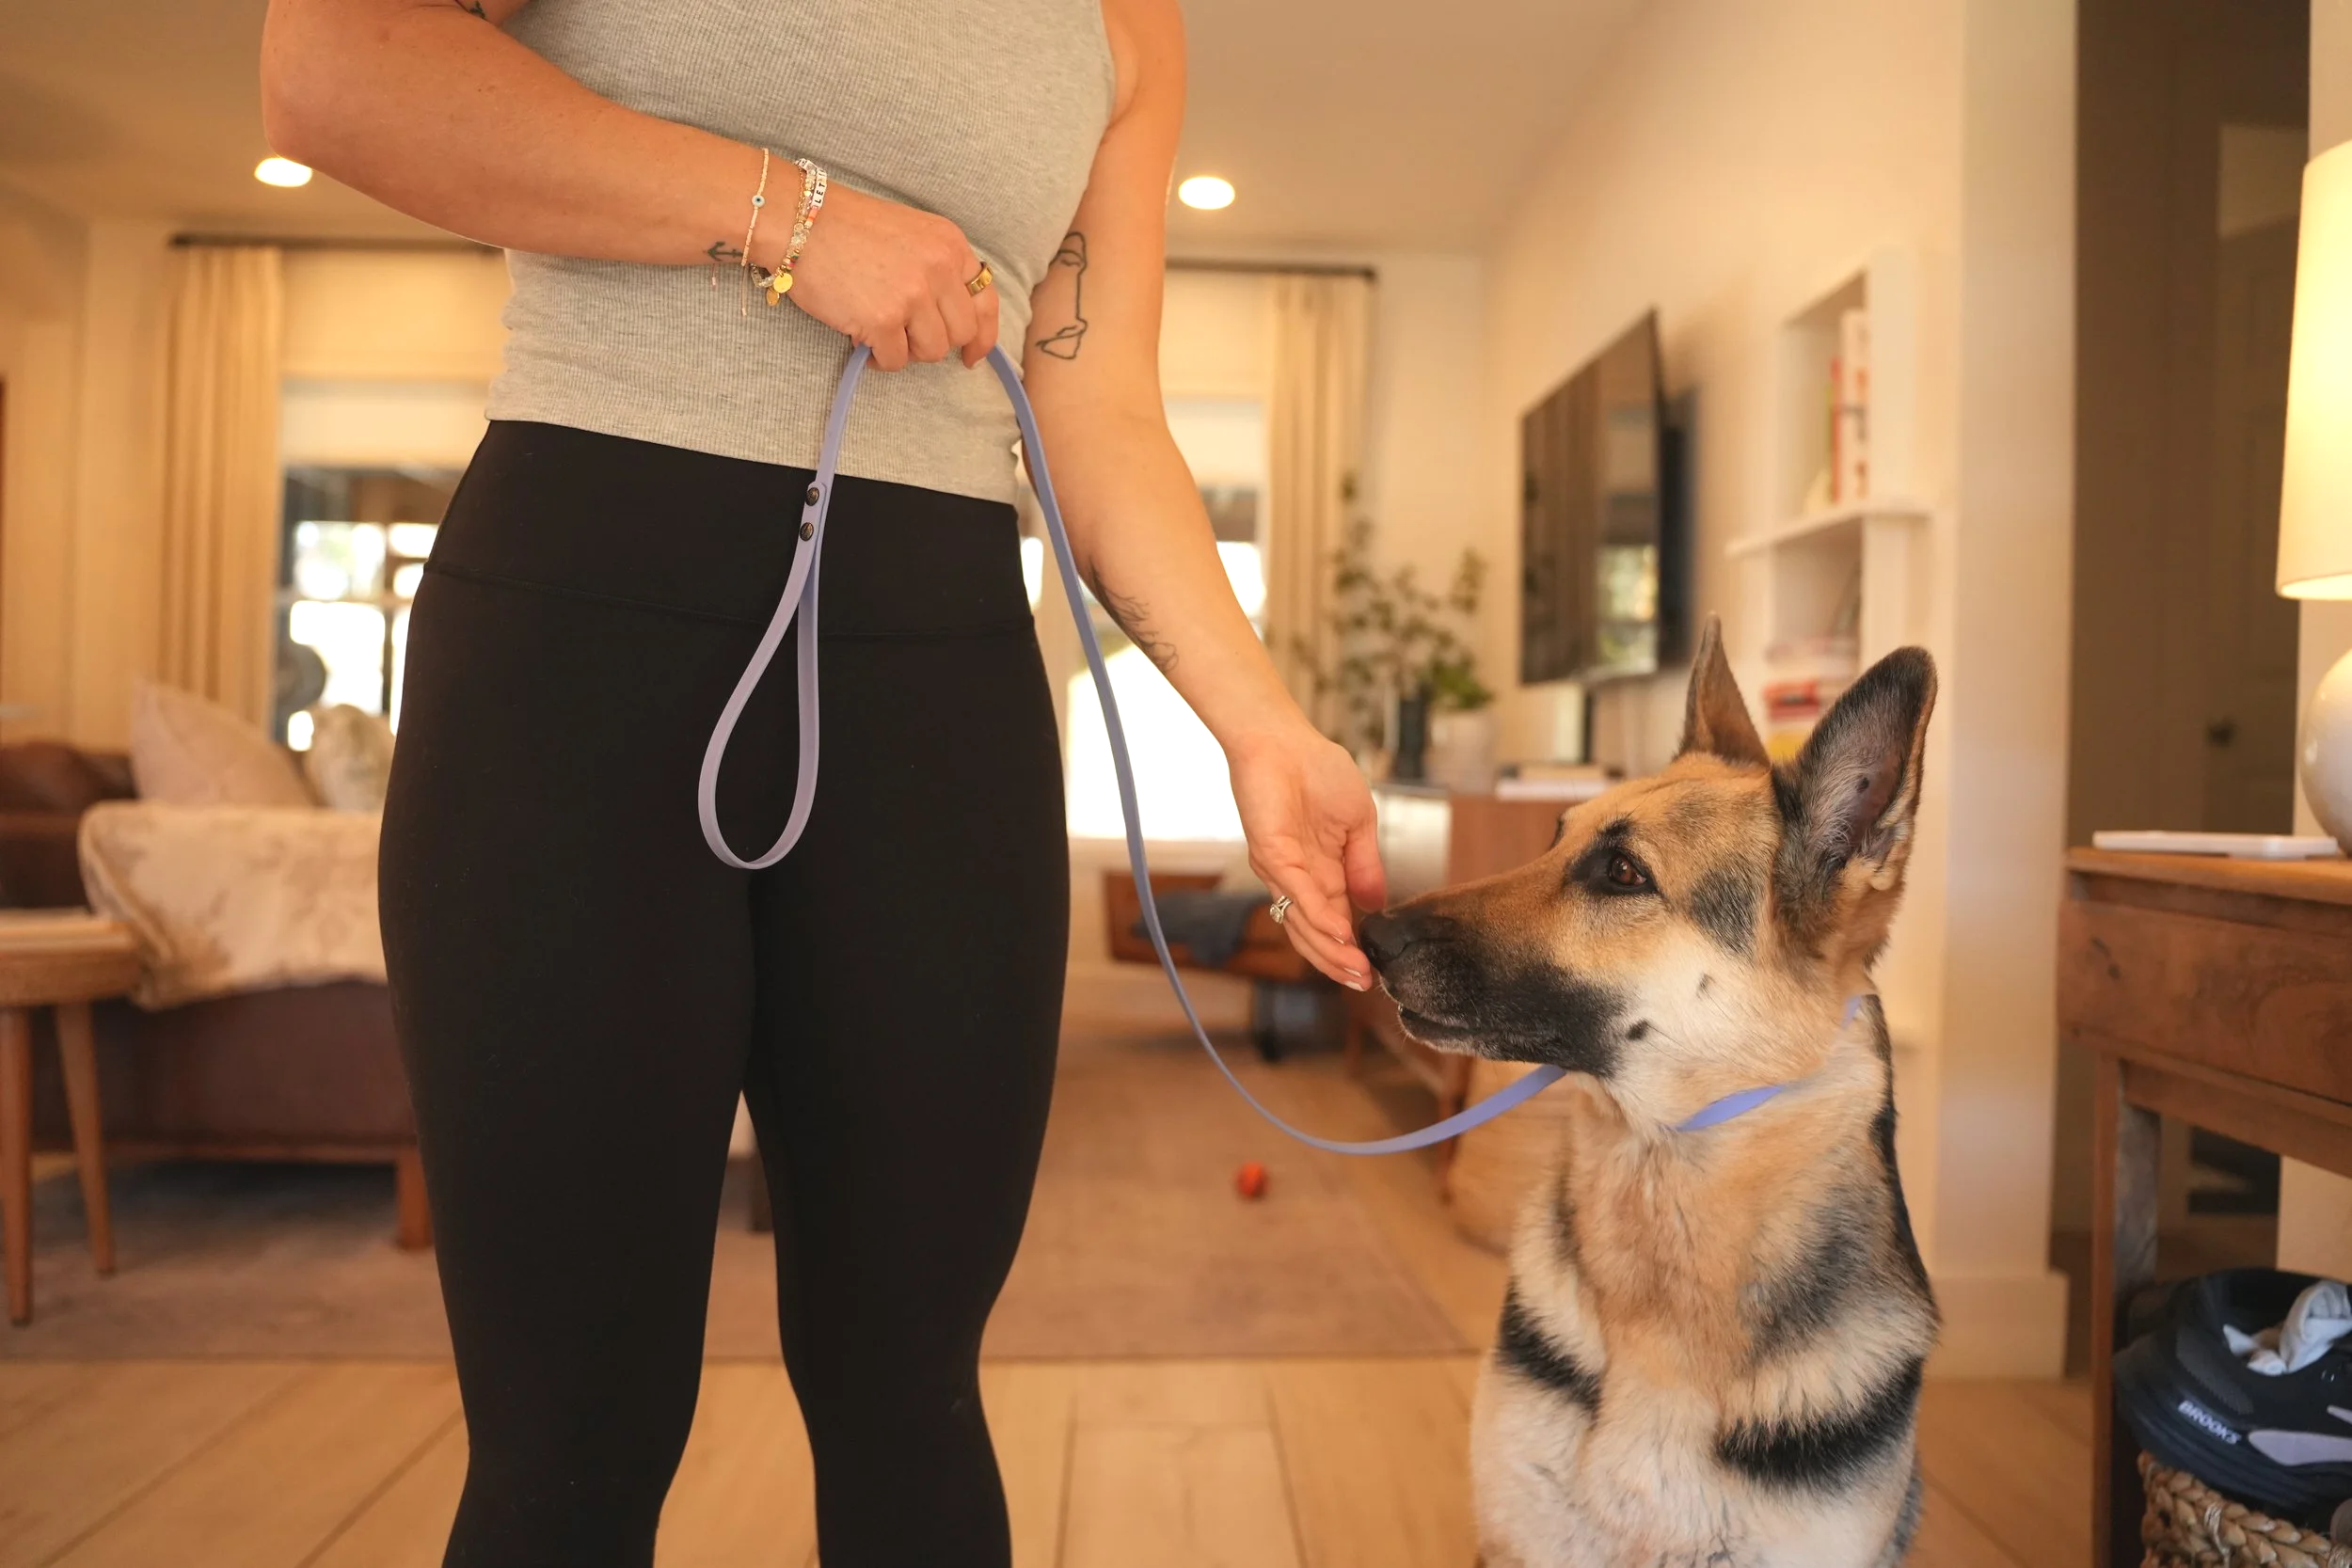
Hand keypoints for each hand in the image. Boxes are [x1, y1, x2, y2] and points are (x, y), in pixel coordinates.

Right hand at [778, 184, 998, 370]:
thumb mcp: (911, 234)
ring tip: (881, 334)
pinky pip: (896, 360)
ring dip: (907, 351)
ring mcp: (913, 295)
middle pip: (960, 333)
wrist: (801, 220)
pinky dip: (879, 358)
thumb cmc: (848, 227)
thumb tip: (948, 318)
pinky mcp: (883, 320)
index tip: (973, 354)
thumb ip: (937, 268)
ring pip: (932, 351)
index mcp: (950, 244)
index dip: (983, 335)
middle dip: (935, 342)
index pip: (986, 300)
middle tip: (907, 338)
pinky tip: (863, 341)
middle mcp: (939, 269)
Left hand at [1228, 724, 1386, 988]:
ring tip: (1355, 969)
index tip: (1374, 973)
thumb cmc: (1319, 771)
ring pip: (1303, 921)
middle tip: (1365, 983)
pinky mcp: (1270, 851)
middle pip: (1315, 933)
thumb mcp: (1358, 824)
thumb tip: (1376, 906)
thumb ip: (1365, 866)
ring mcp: (1282, 869)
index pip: (1335, 921)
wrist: (1282, 739)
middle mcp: (1299, 878)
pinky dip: (1317, 915)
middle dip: (1339, 961)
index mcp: (1321, 872)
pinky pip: (1296, 891)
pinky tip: (1340, 933)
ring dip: (1330, 949)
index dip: (1351, 948)